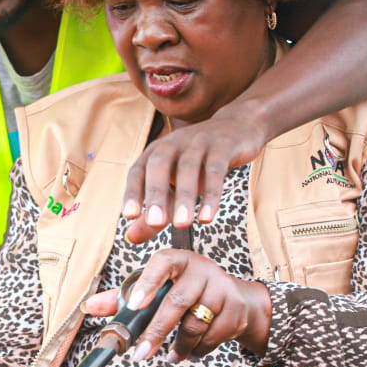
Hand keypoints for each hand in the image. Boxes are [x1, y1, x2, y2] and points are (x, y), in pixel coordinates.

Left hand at [82, 250, 270, 362]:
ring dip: (178, 346)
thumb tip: (90, 306)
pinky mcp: (236, 310)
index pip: (162, 264)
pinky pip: (212, 337)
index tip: (134, 305)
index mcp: (177, 260)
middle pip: (177, 302)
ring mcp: (222, 288)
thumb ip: (124, 297)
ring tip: (169, 355)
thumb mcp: (157, 288)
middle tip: (140, 354)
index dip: (148, 283)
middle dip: (156, 331)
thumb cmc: (187, 290)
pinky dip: (197, 350)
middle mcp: (201, 269)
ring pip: (195, 325)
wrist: (236, 299)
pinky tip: (190, 351)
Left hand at [122, 106, 268, 242]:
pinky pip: (216, 170)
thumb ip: (154, 211)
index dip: (132, 192)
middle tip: (154, 223)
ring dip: (185, 197)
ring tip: (182, 225)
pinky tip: (207, 217)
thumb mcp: (174, 186)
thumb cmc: (198, 163)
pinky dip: (212, 194)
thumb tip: (130, 238)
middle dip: (155, 194)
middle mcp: (173, 143)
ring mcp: (198, 142)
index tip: (129, 216)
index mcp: (155, 152)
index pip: (138, 171)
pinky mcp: (223, 146)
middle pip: (159, 166)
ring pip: (188, 168)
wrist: (237, 128)